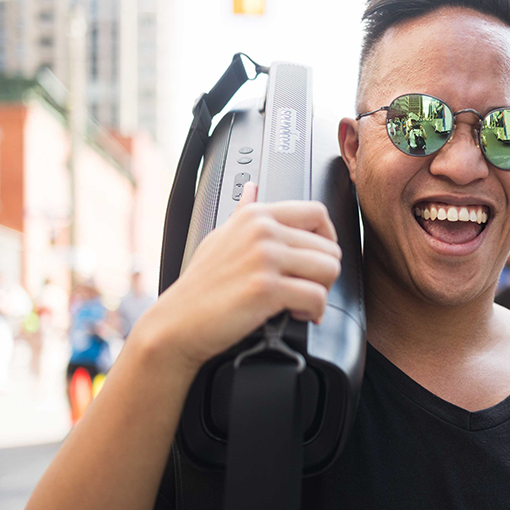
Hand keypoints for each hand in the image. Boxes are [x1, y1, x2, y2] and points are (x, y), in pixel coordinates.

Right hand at [133, 182, 342, 376]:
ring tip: (302, 302)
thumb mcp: (220, 237)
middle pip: (330, 247)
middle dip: (324, 274)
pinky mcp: (267, 288)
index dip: (328, 238)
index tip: (317, 258)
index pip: (317, 212)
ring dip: (323, 292)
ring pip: (330, 269)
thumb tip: (251, 188)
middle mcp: (263, 231)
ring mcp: (265, 258)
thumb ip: (242, 212)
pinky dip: (314, 312)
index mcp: (256, 216)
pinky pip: (318, 297)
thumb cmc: (201, 285)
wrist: (179, 322)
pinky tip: (296, 314)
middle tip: (306, 289)